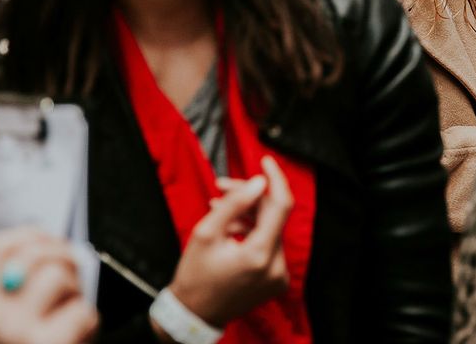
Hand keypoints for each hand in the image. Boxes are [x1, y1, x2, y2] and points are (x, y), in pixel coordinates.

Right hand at [0, 228, 99, 343]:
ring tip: (67, 313)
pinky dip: (88, 322)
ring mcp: (25, 334)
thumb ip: (13, 281)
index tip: (45, 241)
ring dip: (75, 293)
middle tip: (67, 276)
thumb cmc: (32, 342)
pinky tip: (75, 336)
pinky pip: (84, 312)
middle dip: (62, 260)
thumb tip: (29, 237)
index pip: (0, 247)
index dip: (32, 236)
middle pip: (37, 256)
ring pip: (62, 279)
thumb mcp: (8, 319)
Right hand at [161, 156, 292, 330]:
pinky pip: (270, 245)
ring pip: (270, 229)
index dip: (276, 178)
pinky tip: (231, 227)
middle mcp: (276, 266)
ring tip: (220, 207)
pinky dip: (253, 232)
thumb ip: (234, 203)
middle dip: (249, 198)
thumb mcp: (206, 232)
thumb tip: (259, 181)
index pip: (281, 205)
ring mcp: (279, 275)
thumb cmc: (194, 275)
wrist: (194, 314)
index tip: (266, 160)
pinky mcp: (277, 279)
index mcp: (259, 255)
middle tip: (222, 187)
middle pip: (273, 216)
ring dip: (249, 214)